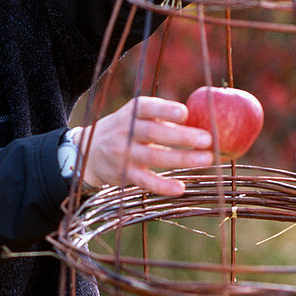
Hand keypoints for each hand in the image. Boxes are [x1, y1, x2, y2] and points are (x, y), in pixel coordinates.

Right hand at [78, 97, 213, 197]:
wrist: (87, 152)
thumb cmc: (124, 131)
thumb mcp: (135, 117)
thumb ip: (161, 118)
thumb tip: (202, 117)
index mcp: (132, 112)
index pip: (147, 108)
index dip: (165, 110)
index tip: (185, 113)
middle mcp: (125, 131)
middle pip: (154, 133)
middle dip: (182, 136)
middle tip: (207, 139)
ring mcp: (123, 154)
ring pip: (154, 157)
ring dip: (182, 158)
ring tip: (207, 159)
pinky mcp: (124, 174)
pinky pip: (145, 181)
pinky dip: (163, 186)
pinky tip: (180, 187)